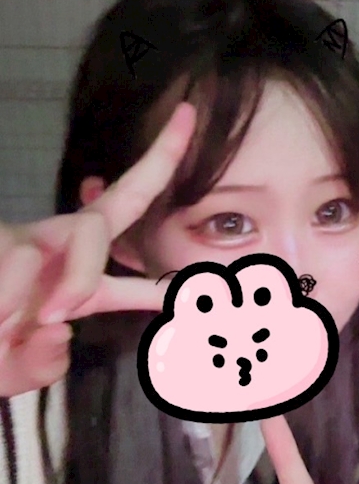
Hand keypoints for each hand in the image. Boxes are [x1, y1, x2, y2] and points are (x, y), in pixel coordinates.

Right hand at [0, 103, 196, 395]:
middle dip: (161, 158)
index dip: (170, 284)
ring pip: (88, 232)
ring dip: (70, 286)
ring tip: (29, 322)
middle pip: (125, 199)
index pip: (135, 283)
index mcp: (78, 288)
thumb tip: (61, 330)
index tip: (212, 285)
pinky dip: (9, 295)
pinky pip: (27, 255)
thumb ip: (45, 362)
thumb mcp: (16, 368)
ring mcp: (33, 236)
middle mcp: (62, 251)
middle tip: (188, 115)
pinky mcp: (5, 234)